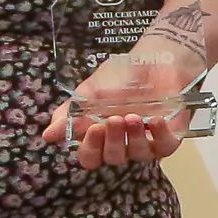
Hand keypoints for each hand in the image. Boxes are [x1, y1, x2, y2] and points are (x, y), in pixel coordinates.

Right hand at [40, 50, 190, 169]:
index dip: (90, 148)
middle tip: (114, 119)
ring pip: (137, 155)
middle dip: (112, 141)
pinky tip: (155, 120)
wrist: (154, 58)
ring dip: (133, 137)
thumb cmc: (120, 76)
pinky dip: (159, 136)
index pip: (90, 157)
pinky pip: (164, 148)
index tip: (92, 128)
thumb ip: (71, 113)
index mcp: (101, 136)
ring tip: (133, 116)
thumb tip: (48, 136)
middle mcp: (123, 144)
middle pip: (113, 159)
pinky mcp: (170, 138)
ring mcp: (147, 142)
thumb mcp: (90, 91)